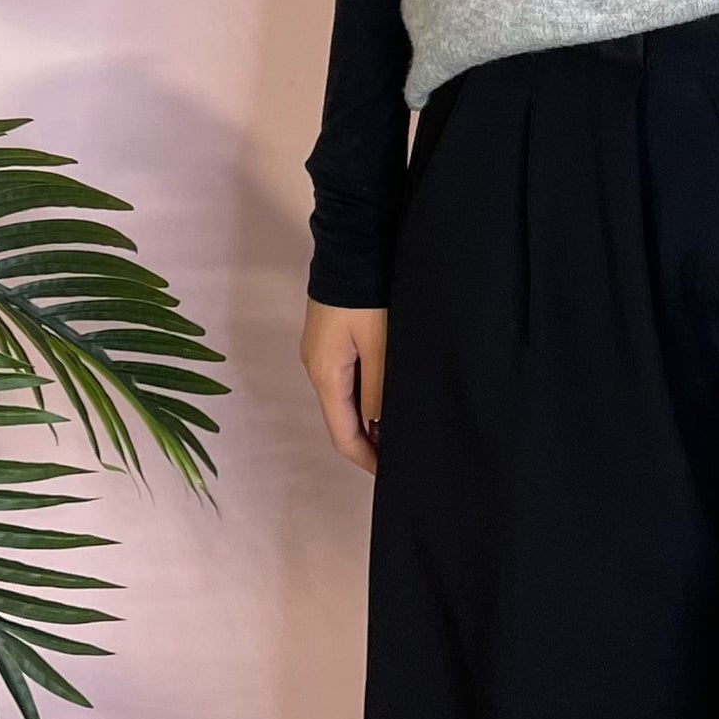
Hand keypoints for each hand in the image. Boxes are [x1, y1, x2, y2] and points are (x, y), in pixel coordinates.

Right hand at [301, 297, 388, 475]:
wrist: (350, 244)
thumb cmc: (366, 297)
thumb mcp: (380, 345)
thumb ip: (379, 389)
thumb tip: (378, 426)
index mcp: (325, 375)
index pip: (343, 435)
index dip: (366, 459)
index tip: (391, 475)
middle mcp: (317, 368)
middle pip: (341, 419)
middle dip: (369, 440)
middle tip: (402, 453)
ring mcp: (321, 352)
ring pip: (344, 398)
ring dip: (368, 416)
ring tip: (400, 427)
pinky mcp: (330, 338)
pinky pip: (346, 377)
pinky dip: (365, 393)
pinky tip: (386, 394)